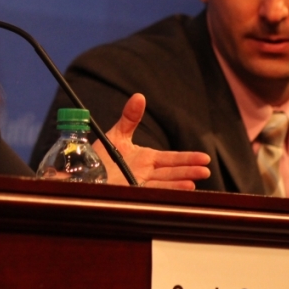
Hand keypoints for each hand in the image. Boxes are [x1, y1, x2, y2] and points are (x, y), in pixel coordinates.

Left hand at [93, 93, 210, 189]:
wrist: (83, 171)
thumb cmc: (101, 156)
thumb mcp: (117, 134)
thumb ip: (129, 118)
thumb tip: (139, 96)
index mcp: (146, 159)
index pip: (171, 159)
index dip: (187, 159)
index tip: (204, 158)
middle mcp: (145, 172)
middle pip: (171, 172)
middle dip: (188, 171)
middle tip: (205, 170)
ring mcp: (138, 183)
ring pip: (163, 183)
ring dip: (178, 183)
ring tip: (194, 181)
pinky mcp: (129, 192)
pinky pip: (147, 192)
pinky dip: (161, 191)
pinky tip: (172, 190)